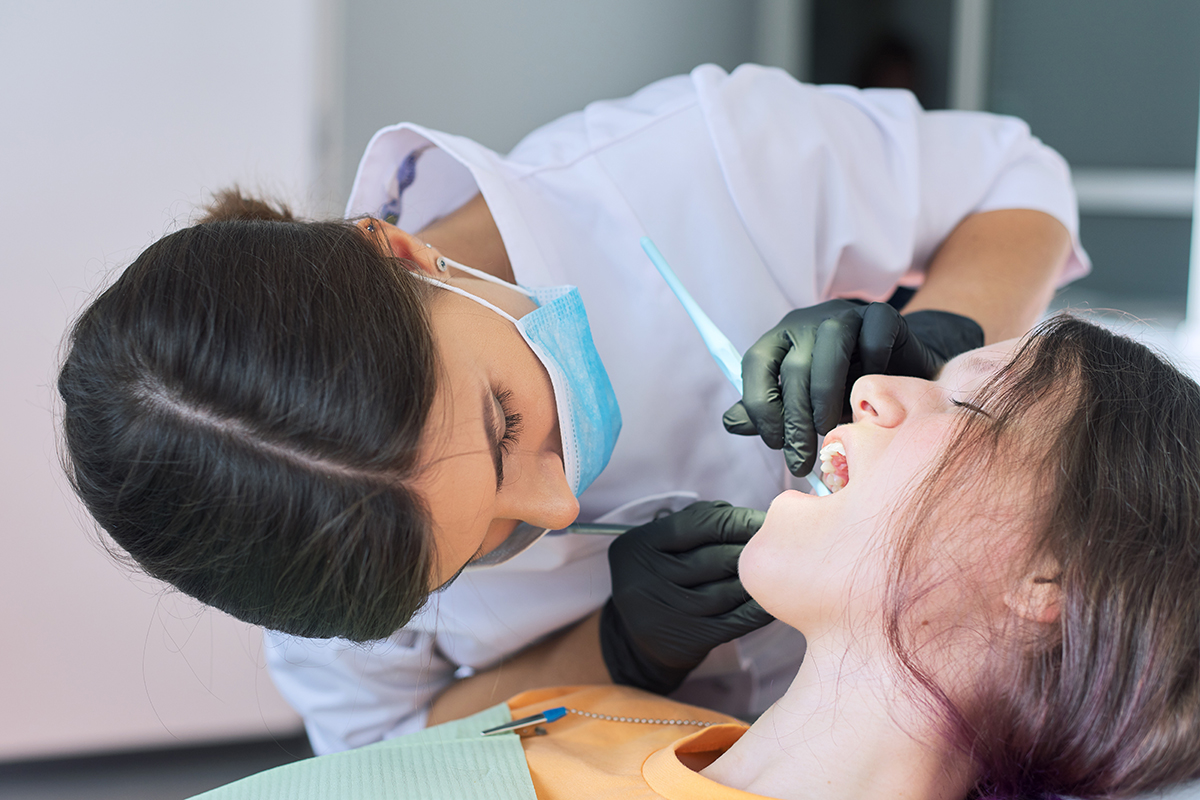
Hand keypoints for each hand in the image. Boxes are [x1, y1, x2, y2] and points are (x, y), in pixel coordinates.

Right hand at [599, 501, 771, 694]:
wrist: (633, 638)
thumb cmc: (658, 577)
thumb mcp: (658, 545)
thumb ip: (695, 523)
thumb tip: (748, 518)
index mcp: (639, 546)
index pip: (698, 524)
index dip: (737, 520)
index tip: (764, 520)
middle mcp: (647, 579)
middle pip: (716, 558)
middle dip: (752, 549)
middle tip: (779, 543)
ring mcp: (667, 613)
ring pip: (728, 591)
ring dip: (758, 579)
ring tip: (779, 569)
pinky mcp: (688, 639)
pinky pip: (735, 621)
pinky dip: (758, 609)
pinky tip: (772, 599)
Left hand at [723, 301, 982, 475]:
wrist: (900, 370)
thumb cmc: (842, 392)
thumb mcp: (800, 405)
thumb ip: (765, 413)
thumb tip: (731, 422)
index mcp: (780, 338)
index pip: (756, 364)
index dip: (760, 406)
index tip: (775, 443)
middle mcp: (809, 322)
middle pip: (794, 369)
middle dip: (796, 420)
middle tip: (801, 459)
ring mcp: (846, 315)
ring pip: (829, 354)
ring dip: (826, 401)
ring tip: (830, 433)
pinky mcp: (883, 316)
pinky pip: (874, 344)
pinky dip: (872, 373)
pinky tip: (871, 399)